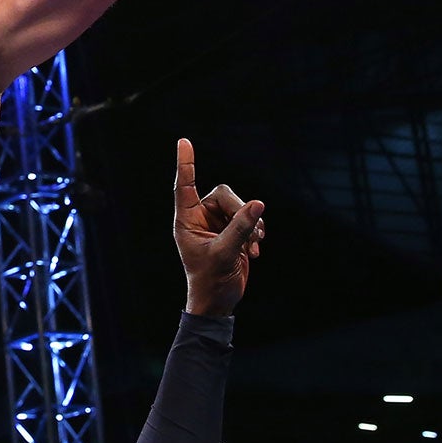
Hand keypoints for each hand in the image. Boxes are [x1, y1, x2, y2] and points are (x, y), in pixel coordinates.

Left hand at [173, 138, 262, 316]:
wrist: (219, 301)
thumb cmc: (210, 280)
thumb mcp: (225, 253)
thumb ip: (240, 228)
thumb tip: (258, 204)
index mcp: (187, 220)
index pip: (185, 186)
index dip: (186, 164)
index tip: (183, 141)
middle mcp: (200, 218)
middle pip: (224, 195)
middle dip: (240, 211)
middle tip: (250, 234)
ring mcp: (217, 224)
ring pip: (240, 206)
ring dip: (251, 225)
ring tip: (253, 246)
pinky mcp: (233, 232)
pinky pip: (249, 218)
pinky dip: (255, 231)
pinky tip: (255, 249)